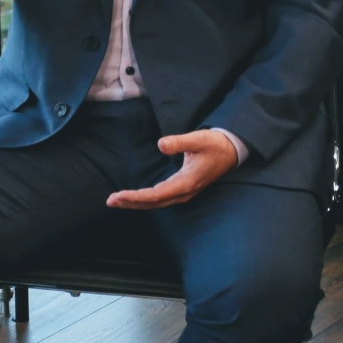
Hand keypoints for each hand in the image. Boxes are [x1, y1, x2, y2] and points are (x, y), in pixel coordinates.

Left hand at [106, 130, 239, 209]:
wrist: (232, 151)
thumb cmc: (215, 145)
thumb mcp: (198, 139)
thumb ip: (179, 142)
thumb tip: (160, 144)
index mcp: (186, 183)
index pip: (155, 195)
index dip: (136, 197)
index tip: (119, 195)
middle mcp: (183, 192)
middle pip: (153, 203)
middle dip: (131, 202)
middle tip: (110, 201)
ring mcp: (183, 192)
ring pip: (156, 203)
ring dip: (136, 202)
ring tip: (117, 201)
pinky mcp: (182, 188)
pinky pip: (160, 198)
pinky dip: (145, 199)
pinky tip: (134, 197)